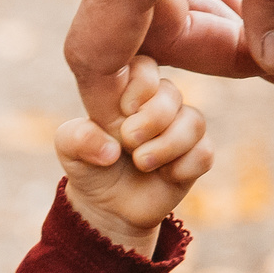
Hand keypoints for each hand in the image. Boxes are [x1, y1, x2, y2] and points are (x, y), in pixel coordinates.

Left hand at [55, 56, 211, 253]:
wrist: (107, 205)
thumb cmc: (89, 165)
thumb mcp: (69, 149)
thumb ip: (79, 138)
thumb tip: (111, 149)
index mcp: (129, 90)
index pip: (145, 67)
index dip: (138, 88)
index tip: (121, 112)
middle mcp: (160, 103)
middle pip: (172, 93)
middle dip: (150, 121)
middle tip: (128, 141)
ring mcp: (181, 128)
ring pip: (194, 122)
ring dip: (166, 147)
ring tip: (141, 163)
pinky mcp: (196, 155)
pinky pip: (204, 153)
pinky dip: (183, 168)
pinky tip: (165, 176)